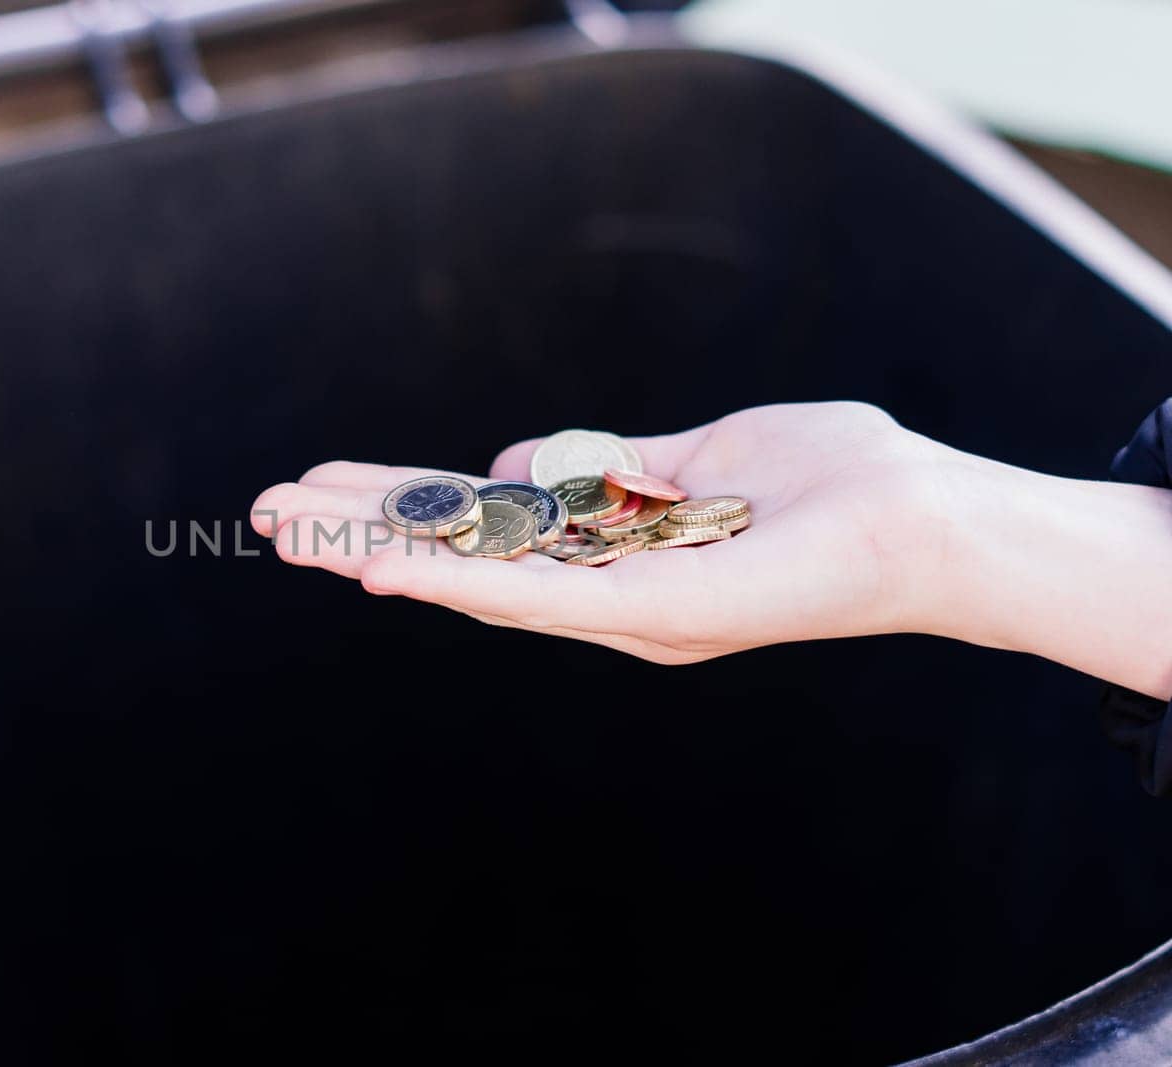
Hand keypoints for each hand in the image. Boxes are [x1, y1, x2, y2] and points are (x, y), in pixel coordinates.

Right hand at [251, 402, 955, 664]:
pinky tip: (380, 566)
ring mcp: (618, 608)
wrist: (928, 523)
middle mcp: (598, 590)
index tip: (321, 487)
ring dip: (376, 552)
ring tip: (289, 532)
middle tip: (265, 512)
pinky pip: (537, 598)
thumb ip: (606, 464)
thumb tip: (506, 462)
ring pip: (475, 583)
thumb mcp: (703, 453)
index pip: (481, 527)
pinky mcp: (651, 611)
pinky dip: (455, 582)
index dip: (398, 507)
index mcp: (606, 550)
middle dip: (359, 531)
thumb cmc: (831, 483)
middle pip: (459, 557)